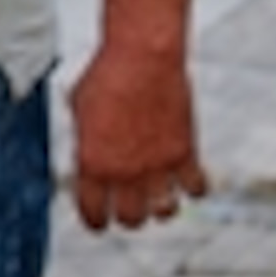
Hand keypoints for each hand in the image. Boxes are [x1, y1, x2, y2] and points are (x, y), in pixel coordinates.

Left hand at [67, 40, 207, 231]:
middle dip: (128, 217)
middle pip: (130, 219)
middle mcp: (125, 172)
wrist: (142, 56)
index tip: (98, 220)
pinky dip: (194, 190)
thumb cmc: (108, 74)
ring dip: (160, 208)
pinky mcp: (184, 153)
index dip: (95, 220)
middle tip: (129, 210)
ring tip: (158, 199)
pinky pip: (196, 189)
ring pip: (164, 212)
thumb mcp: (78, 111)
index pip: (92, 212)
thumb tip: (88, 153)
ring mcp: (157, 165)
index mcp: (91, 164)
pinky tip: (188, 182)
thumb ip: (85, 141)